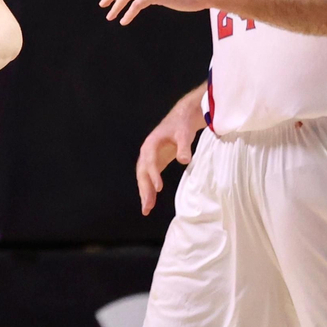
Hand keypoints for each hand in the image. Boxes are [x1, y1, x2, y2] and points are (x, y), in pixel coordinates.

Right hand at [135, 96, 203, 215]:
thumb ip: (184, 147)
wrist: (183, 117)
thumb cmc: (182, 124)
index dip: (153, 175)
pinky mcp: (156, 162)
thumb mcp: (184, 133)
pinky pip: (150, 177)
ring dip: (145, 192)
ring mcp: (150, 157)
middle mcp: (147, 152)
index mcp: (150, 144)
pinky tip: (151, 200)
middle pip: (142, 173)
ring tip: (147, 209)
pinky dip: (150, 188)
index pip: (149, 162)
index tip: (159, 188)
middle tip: (147, 206)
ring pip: (144, 177)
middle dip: (144, 190)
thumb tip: (184, 160)